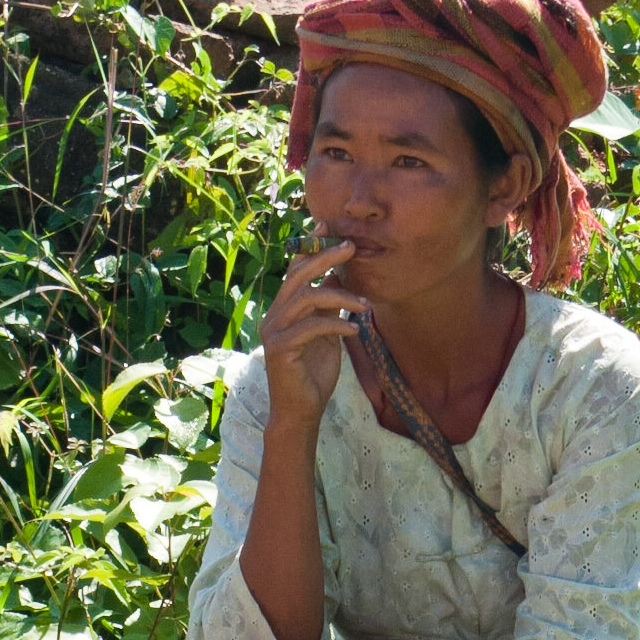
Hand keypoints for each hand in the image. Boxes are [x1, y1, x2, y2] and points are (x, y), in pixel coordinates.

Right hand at [261, 227, 367, 429]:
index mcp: (284, 309)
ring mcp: (274, 331)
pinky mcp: (279, 348)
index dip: (309, 247)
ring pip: (305, 298)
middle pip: (297, 276)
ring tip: (366, 304)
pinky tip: (355, 329)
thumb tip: (337, 278)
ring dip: (340, 296)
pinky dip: (335, 324)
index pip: (295, 270)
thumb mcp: (326, 334)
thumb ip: (328, 307)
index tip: (328, 228)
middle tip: (351, 247)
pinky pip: (309, 327)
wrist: (302, 411)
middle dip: (324, 257)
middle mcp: (274, 315)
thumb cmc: (314, 373)